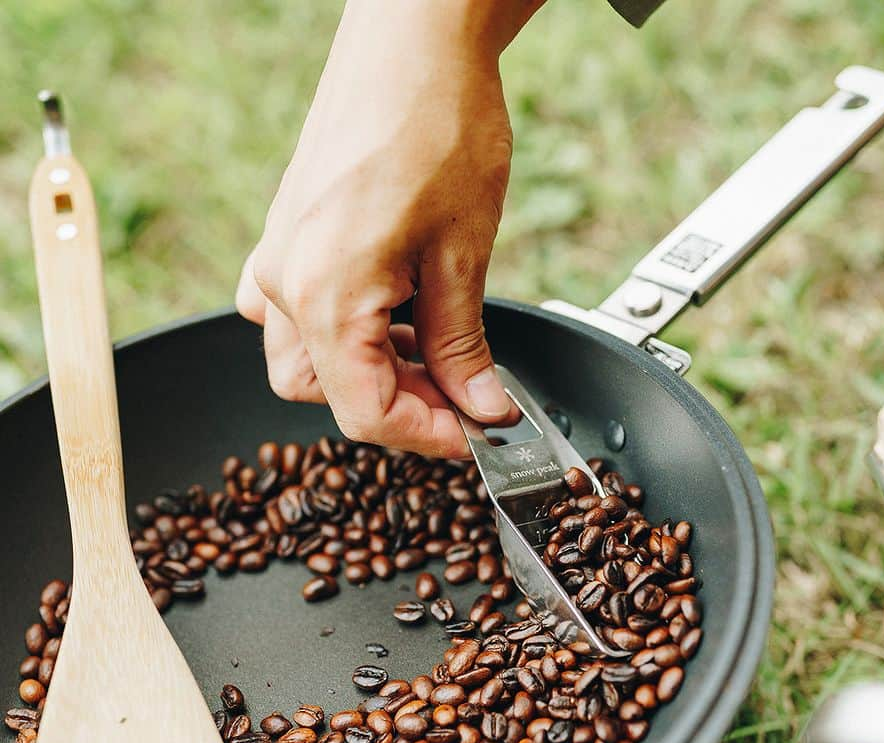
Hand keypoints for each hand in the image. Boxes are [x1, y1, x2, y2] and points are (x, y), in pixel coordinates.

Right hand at [237, 0, 541, 456]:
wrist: (411, 39)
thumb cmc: (438, 125)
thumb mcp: (463, 255)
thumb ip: (463, 347)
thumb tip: (482, 409)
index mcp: (326, 296)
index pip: (366, 414)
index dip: (427, 438)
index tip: (474, 437)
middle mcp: (285, 283)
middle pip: (332, 395)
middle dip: (401, 407)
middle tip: (462, 395)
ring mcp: (278, 258)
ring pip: (306, 363)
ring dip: (369, 374)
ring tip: (434, 351)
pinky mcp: (286, 238)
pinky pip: (292, 315)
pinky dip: (342, 335)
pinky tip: (392, 314)